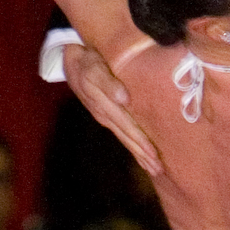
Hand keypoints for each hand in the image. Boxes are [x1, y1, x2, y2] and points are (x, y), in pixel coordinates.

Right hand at [64, 45, 163, 176]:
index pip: (127, 128)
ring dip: (138, 154)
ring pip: (124, 139)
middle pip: (127, 138)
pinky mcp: (105, 114)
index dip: (140, 142)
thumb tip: (125, 99)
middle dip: (142, 155)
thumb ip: (108, 83)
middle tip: (158, 170)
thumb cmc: (87, 60)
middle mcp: (105, 116)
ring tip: (152, 168)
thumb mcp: (95, 68)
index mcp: (105, 106)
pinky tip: (139, 152)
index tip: (153, 156)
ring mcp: (104, 116)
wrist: (70, 59)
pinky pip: (121, 133)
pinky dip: (131, 144)